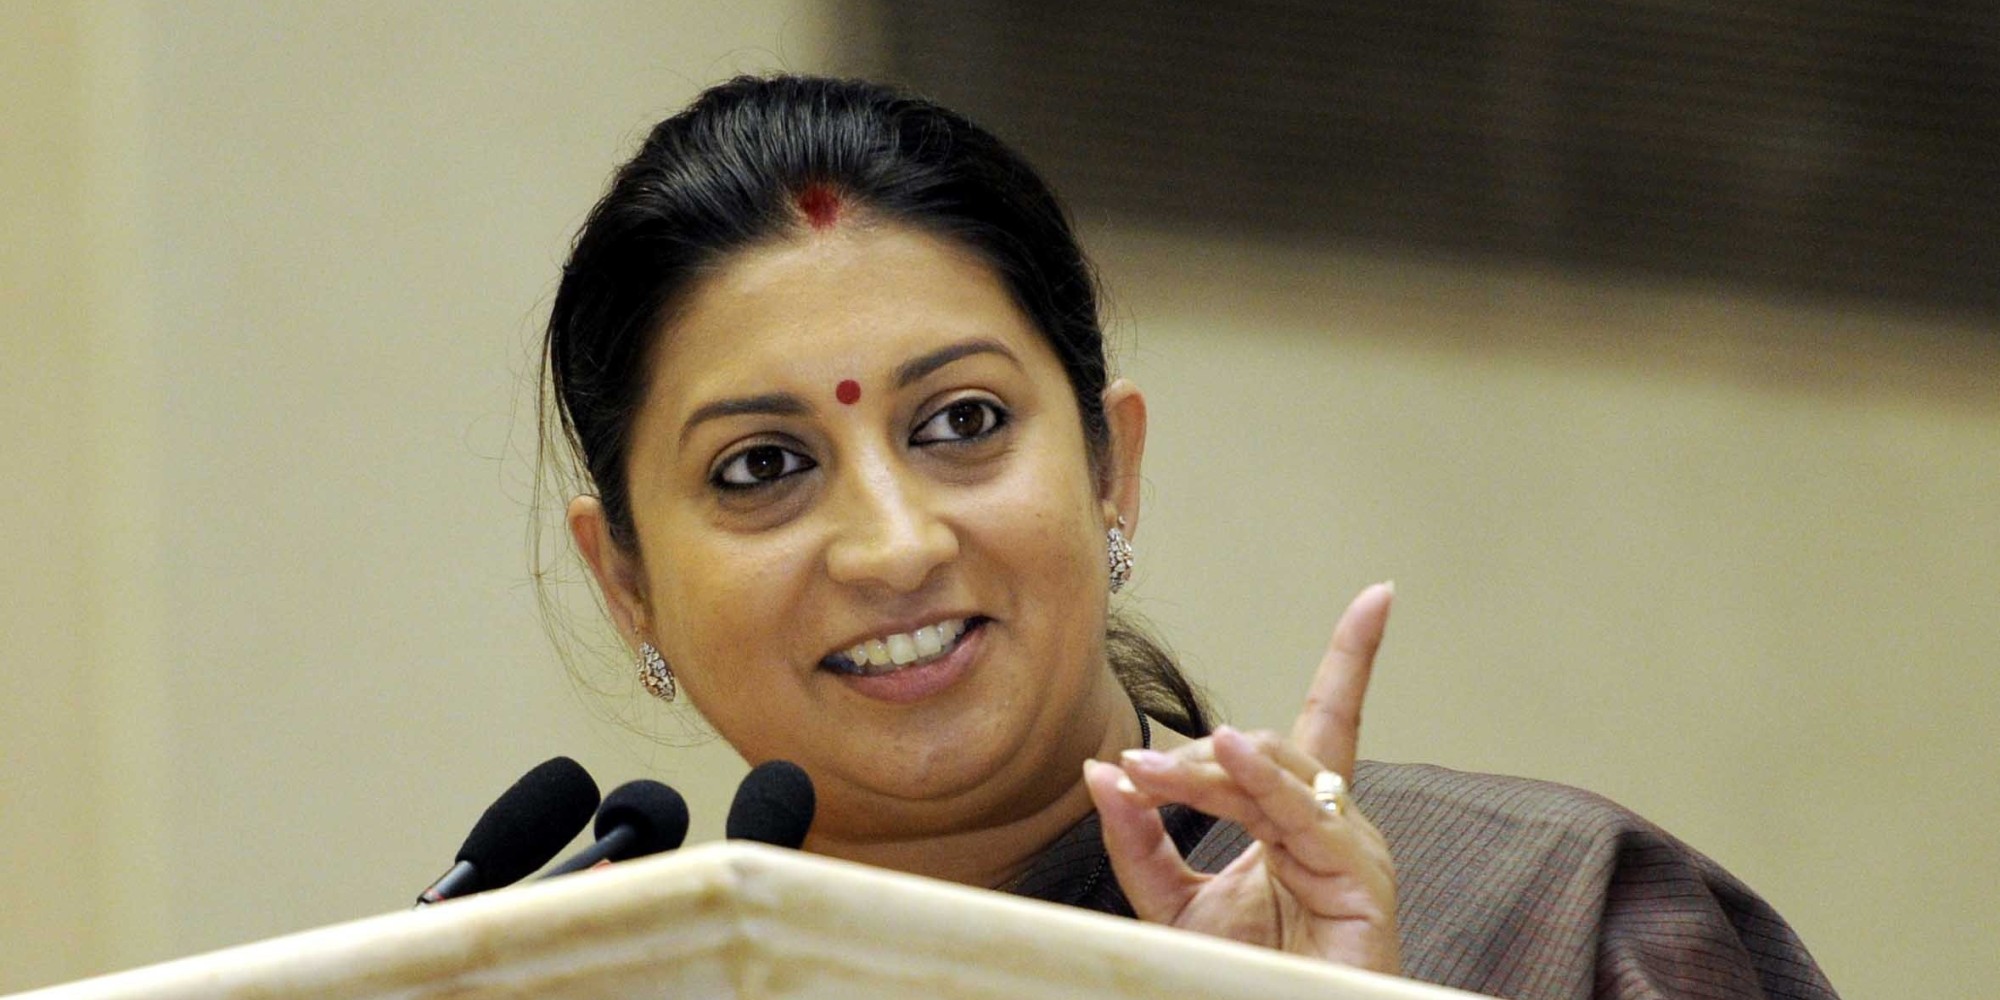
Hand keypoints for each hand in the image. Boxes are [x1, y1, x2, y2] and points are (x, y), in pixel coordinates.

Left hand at [1082, 582, 1399, 973]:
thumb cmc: (1240, 975)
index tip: (1379, 596)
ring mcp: (1352, 849)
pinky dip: (1259, 783)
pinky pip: (1302, 817)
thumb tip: (1102, 771)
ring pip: (1276, 774)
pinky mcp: (1362, 881)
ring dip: (1205, 772)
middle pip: (1269, 749)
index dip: (1352, 656)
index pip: (1327, 718)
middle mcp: (1331, 823)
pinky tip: (1224, 760)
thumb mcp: (1170, 904)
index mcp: (1298, 818)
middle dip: (1196, 756)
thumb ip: (1138, 841)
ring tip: (1150, 773)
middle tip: (1134, 772)